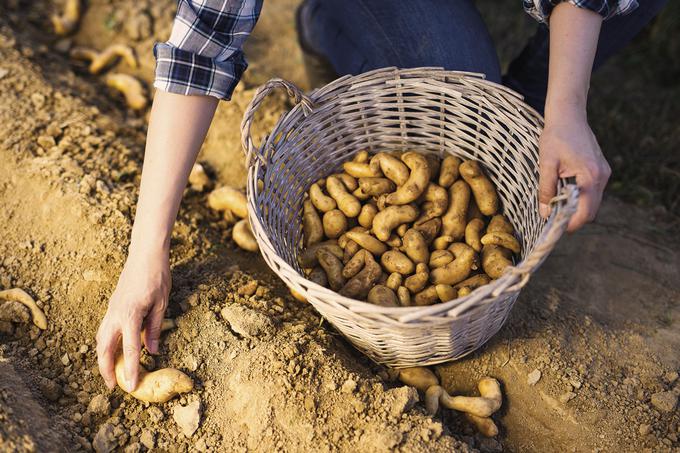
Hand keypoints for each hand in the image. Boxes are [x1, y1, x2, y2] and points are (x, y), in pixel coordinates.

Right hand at [96, 248, 169, 390]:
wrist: (145, 255)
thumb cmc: (157, 277)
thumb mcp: (162, 304)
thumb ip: (154, 329)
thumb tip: (152, 352)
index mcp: (130, 315)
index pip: (129, 350)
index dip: (131, 370)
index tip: (131, 387)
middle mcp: (116, 314)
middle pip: (104, 348)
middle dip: (106, 369)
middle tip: (114, 386)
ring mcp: (111, 310)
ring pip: (101, 339)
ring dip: (103, 358)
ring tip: (111, 373)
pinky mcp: (112, 306)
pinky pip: (104, 330)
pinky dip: (105, 344)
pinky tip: (112, 351)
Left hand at [538, 113, 610, 231]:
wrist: (569, 115)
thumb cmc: (556, 136)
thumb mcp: (546, 164)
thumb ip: (546, 190)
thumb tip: (544, 213)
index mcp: (590, 175)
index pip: (585, 211)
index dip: (571, 223)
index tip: (554, 227)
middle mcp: (602, 176)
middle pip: (591, 210)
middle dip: (572, 217)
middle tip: (551, 217)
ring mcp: (603, 173)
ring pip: (592, 201)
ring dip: (575, 207)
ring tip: (555, 203)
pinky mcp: (600, 170)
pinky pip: (592, 191)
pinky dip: (579, 196)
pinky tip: (562, 191)